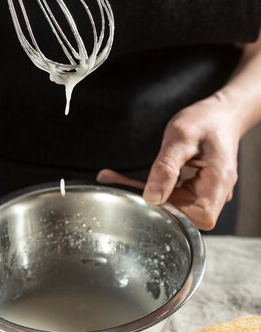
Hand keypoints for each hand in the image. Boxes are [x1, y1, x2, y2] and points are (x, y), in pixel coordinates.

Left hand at [97, 93, 239, 229]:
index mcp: (219, 181)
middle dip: (151, 204)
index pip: (203, 217)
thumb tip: (152, 198)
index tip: (153, 200)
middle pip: (185, 214)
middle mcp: (216, 192)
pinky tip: (124, 179)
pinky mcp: (194, 189)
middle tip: (117, 184)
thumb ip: (166, 167)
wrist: (219, 114)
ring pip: (173, 206)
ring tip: (112, 178)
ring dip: (146, 195)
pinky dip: (150, 188)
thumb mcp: (180, 138)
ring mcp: (204, 192)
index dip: (177, 215)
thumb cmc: (204, 121)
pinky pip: (171, 196)